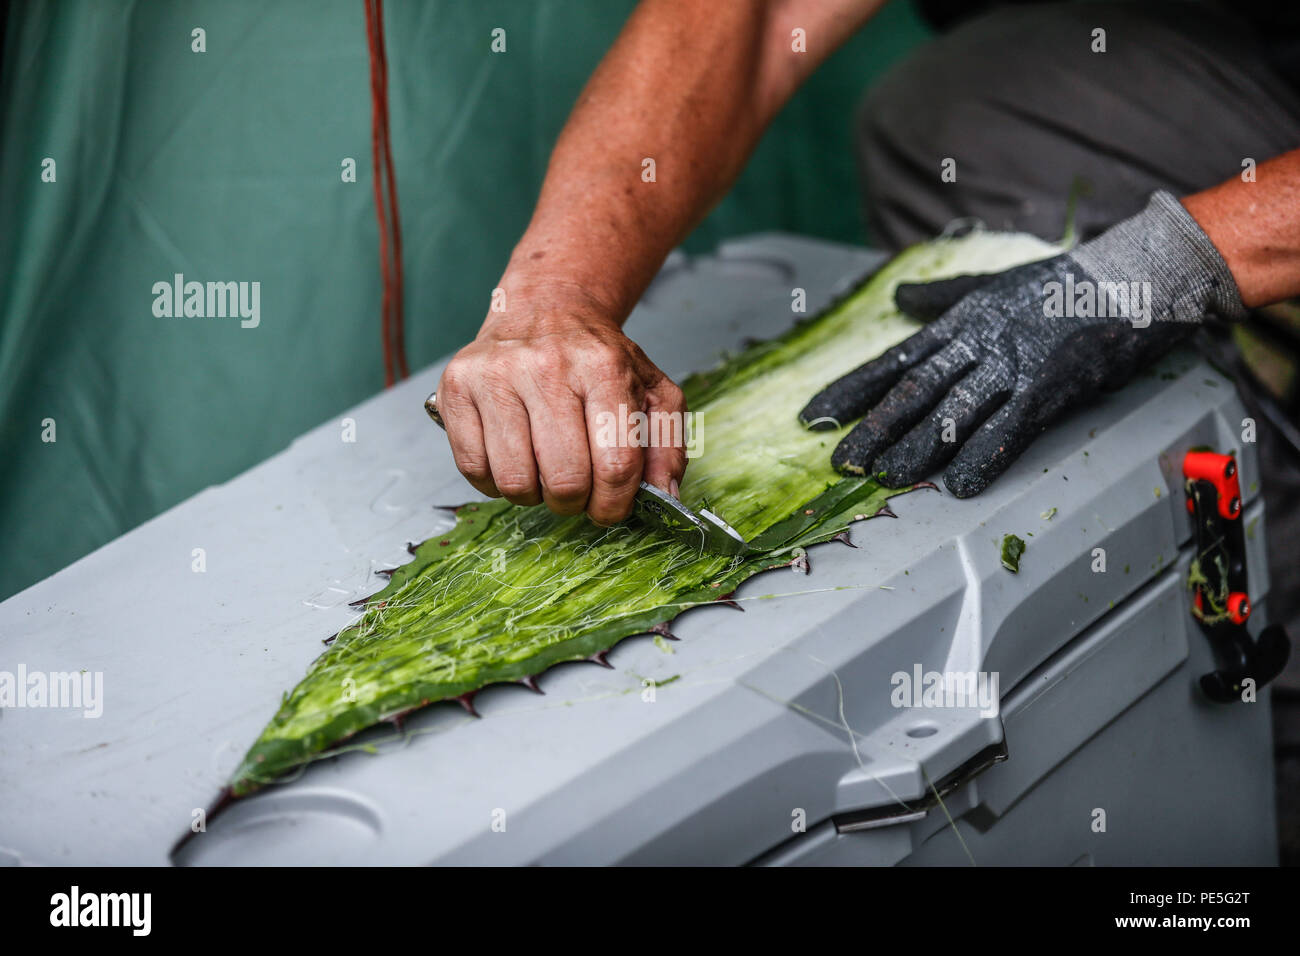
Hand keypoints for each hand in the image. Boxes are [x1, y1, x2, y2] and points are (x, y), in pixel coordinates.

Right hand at [436, 293, 686, 524]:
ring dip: (534, 495)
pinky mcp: (457, 387)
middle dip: (575, 503)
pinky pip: (473, 469)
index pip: (615, 464)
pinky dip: (495, 482)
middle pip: (565, 479)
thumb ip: (667, 445)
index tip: (610, 508)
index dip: (615, 504)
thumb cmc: (599, 360)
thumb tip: (663, 494)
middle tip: (576, 493)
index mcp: (603, 367)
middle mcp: (546, 365)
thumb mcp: (653, 391)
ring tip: (544, 472)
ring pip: (515, 481)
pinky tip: (513, 460)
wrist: (546, 310)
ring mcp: (495, 375)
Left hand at [800, 192, 1244, 496]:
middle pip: (915, 390)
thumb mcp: (990, 286)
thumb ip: (941, 296)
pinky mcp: (1049, 386)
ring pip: (954, 411)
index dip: (852, 390)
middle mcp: (977, 343)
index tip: (815, 415)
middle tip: (842, 460)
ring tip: (885, 476)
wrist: (1131, 277)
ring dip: (918, 447)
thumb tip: (898, 297)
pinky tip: (959, 484)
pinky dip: (984, 457)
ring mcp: (1012, 365)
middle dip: (875, 427)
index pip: (895, 361)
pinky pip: (1010, 428)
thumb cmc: (1060, 285)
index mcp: (960, 323)